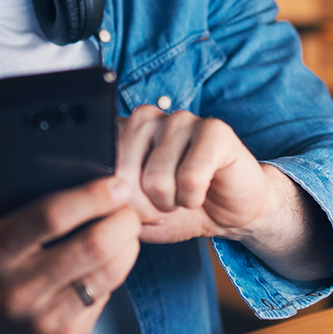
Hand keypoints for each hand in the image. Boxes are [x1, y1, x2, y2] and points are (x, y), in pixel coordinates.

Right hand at [0, 162, 141, 333]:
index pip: (51, 216)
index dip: (92, 196)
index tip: (115, 184)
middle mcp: (18, 289)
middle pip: (93, 246)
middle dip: (123, 219)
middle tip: (126, 206)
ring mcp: (43, 319)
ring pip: (108, 274)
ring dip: (127, 246)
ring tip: (123, 231)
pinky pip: (104, 300)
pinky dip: (112, 276)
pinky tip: (104, 264)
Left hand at [116, 106, 332, 281]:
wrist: (233, 211)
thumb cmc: (182, 208)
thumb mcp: (138, 216)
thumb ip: (113, 206)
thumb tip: (102, 200)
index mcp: (122, 133)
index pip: (98, 169)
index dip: (116, 202)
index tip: (137, 207)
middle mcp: (147, 118)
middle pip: (123, 176)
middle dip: (144, 207)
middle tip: (164, 203)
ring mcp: (180, 118)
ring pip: (156, 179)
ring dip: (172, 203)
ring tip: (184, 194)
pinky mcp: (213, 129)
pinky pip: (190, 178)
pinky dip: (194, 198)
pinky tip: (201, 191)